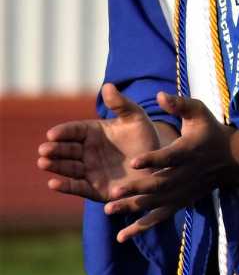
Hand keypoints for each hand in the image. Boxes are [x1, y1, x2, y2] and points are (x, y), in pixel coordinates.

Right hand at [38, 84, 168, 203]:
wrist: (158, 165)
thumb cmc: (146, 139)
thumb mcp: (136, 119)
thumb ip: (121, 104)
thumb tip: (108, 85)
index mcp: (93, 133)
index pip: (74, 131)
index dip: (63, 132)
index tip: (53, 133)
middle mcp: (87, 152)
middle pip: (67, 150)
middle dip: (54, 149)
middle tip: (44, 149)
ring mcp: (90, 171)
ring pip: (68, 168)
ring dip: (55, 166)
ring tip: (43, 163)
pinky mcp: (95, 189)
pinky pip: (78, 187)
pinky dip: (65, 186)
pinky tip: (53, 183)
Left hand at [99, 94, 238, 242]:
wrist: (231, 158)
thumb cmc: (210, 130)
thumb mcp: (199, 112)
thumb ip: (180, 104)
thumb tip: (160, 95)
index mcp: (188, 150)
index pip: (169, 156)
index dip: (152, 158)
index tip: (133, 160)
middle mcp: (184, 174)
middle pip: (159, 183)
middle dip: (136, 188)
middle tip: (113, 191)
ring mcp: (182, 191)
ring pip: (155, 202)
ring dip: (133, 207)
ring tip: (109, 209)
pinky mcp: (180, 202)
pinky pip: (159, 217)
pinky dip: (141, 227)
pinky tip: (122, 237)